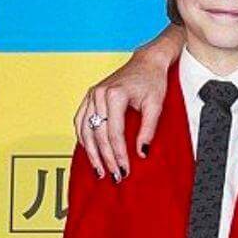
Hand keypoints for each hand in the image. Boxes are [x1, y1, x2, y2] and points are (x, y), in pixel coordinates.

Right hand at [73, 31, 178, 177]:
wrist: (147, 62)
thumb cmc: (153, 80)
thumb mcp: (156, 105)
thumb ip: (148, 129)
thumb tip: (142, 153)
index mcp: (115, 95)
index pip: (114, 133)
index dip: (118, 154)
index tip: (124, 170)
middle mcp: (99, 94)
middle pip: (98, 134)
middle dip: (105, 158)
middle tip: (113, 176)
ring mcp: (92, 95)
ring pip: (85, 130)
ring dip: (91, 152)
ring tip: (99, 170)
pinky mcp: (90, 96)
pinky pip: (81, 121)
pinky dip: (83, 138)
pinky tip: (90, 151)